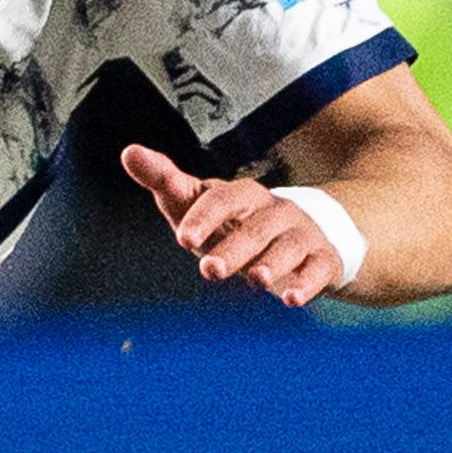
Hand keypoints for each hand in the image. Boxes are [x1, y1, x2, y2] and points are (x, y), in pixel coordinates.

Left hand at [121, 143, 345, 307]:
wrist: (306, 233)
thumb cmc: (236, 223)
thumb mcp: (202, 205)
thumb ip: (168, 183)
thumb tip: (129, 152)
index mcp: (243, 196)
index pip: (222, 199)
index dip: (204, 216)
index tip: (183, 238)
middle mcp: (275, 212)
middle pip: (254, 228)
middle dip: (232, 248)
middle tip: (209, 271)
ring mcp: (301, 236)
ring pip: (288, 248)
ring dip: (272, 264)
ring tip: (255, 281)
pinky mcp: (322, 261)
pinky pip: (317, 270)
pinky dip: (307, 285)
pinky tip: (292, 300)